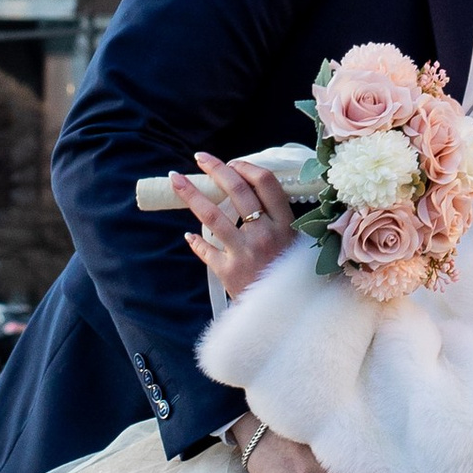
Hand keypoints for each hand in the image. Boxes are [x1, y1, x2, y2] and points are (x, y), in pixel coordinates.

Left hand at [174, 153, 301, 300]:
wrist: (285, 314)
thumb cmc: (292, 277)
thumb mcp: (296, 244)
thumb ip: (277, 220)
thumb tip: (251, 192)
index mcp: (285, 225)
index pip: (265, 183)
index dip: (246, 167)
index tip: (233, 162)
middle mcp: (265, 235)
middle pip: (237, 191)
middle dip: (216, 169)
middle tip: (200, 157)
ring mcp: (245, 253)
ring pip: (212, 215)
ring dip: (191, 193)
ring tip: (175, 179)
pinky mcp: (228, 271)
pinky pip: (206, 248)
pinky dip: (196, 241)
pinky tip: (190, 235)